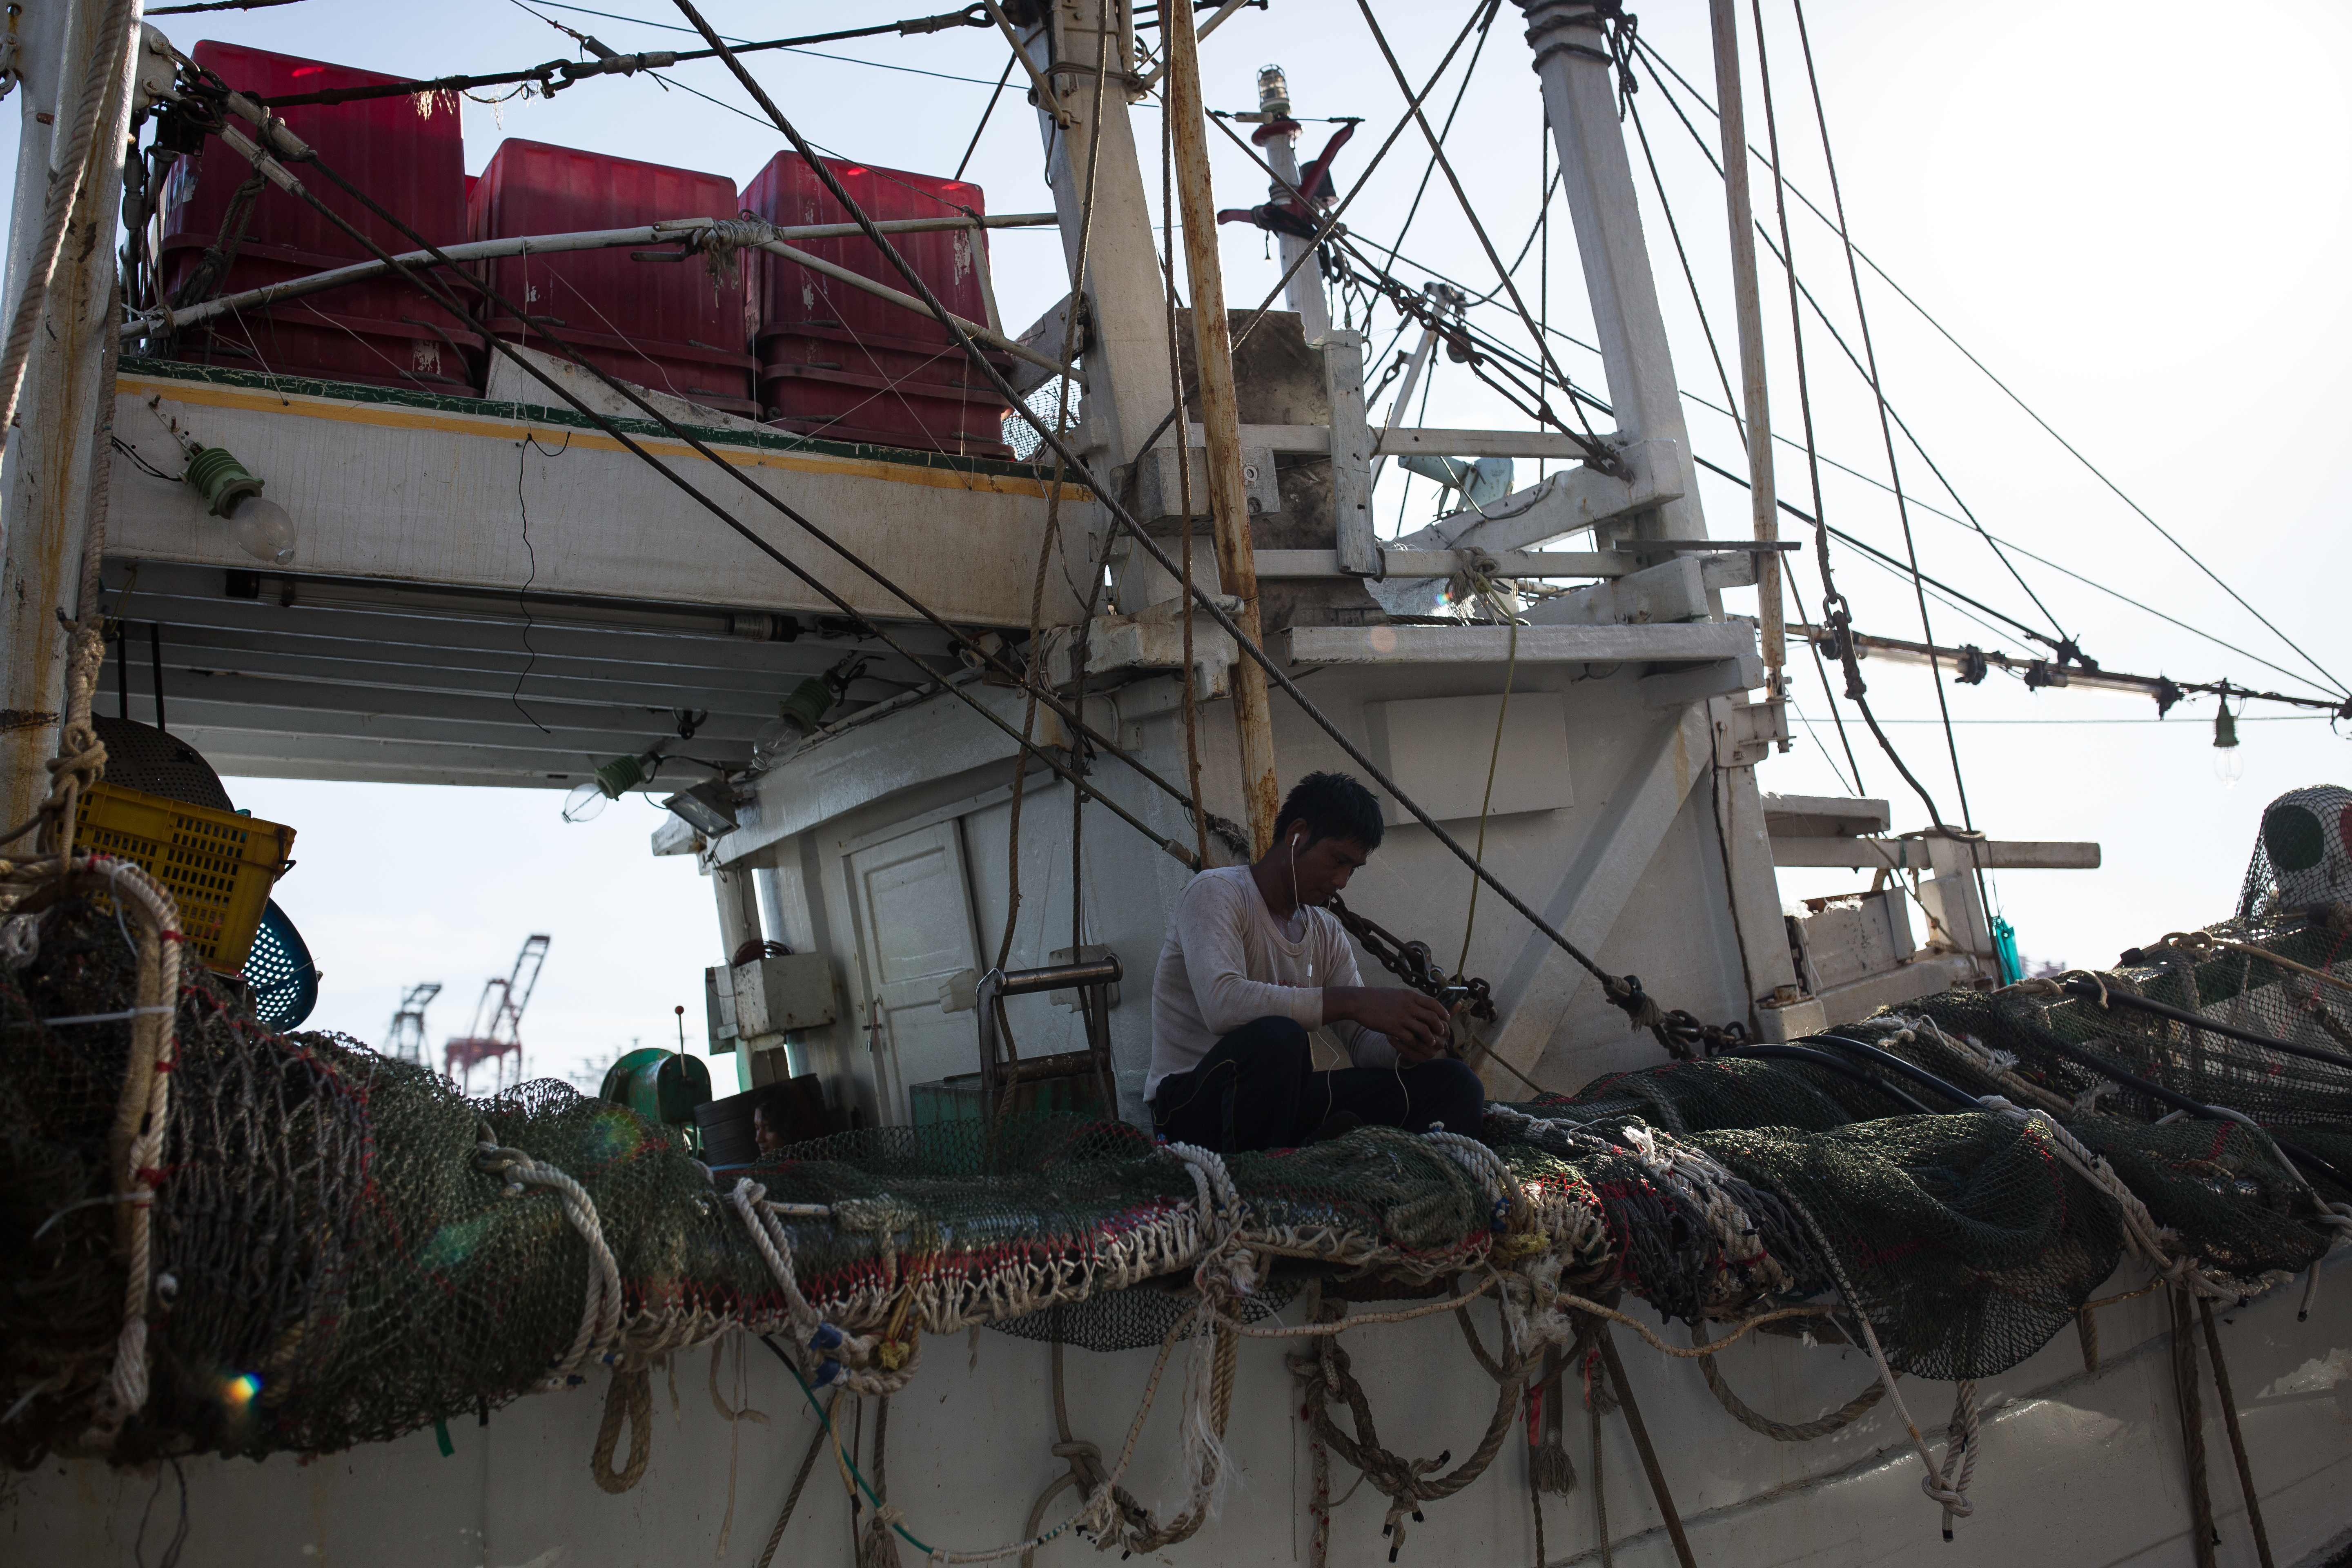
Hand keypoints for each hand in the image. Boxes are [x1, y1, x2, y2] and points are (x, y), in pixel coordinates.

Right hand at [1327, 986, 1452, 1062]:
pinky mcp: (1392, 1028)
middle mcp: (1408, 1005)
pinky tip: (1415, 1045)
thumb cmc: (1376, 997)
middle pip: (1432, 1017)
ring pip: (1423, 1030)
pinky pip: (1409, 1038)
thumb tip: (1421, 1003)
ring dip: (1429, 1037)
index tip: (1447, 1017)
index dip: (1443, 1011)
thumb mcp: (1396, 993)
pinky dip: (1414, 1043)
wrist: (1359, 1002)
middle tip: (1442, 1032)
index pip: (1433, 1003)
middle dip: (1439, 1026)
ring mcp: (1401, 1017)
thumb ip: (1409, 999)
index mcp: (1409, 995)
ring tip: (1431, 1042)